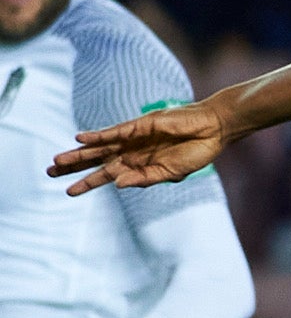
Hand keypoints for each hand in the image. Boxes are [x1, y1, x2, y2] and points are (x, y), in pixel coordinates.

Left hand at [53, 101, 224, 193]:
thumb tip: (118, 185)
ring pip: (99, 148)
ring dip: (78, 154)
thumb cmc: (197, 152)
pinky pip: (113, 132)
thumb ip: (146, 178)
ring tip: (57, 162)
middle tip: (50, 173)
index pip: (107, 175)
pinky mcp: (138, 126)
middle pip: (96, 161)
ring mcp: (133, 139)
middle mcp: (131, 152)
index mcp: (139, 166)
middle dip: (74, 167)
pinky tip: (80, 138)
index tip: (69, 191)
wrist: (213, 130)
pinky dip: (97, 136)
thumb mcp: (172, 173)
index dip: (87, 183)